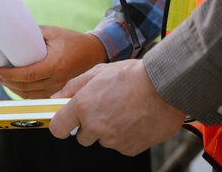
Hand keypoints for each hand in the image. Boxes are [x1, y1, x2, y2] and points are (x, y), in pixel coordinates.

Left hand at [0, 26, 107, 98]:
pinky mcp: (58, 92)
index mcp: (55, 65)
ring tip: (1, 78)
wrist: (94, 52)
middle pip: (26, 87)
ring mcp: (58, 88)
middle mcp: (57, 80)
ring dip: (13, 88)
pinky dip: (23, 93)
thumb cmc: (72, 40)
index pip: (27, 75)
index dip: (9, 74)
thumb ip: (33, 34)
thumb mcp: (52, 32)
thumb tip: (11, 33)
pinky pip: (36, 97)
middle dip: (6, 81)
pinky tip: (14, 85)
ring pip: (30, 95)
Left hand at [48, 59, 184, 155]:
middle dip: (89, 125)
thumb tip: (57, 97)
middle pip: (82, 137)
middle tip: (105, 108)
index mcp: (83, 107)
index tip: (66, 121)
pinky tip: (134, 119)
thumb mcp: (98, 72)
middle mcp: (95, 126)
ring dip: (109, 129)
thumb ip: (73, 86)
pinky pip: (121, 145)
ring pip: (103, 140)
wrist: (165, 86)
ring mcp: (113, 140)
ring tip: (124, 110)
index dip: (61, 124)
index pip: (58, 128)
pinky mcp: (129, 148)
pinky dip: (126, 136)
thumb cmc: (132, 76)